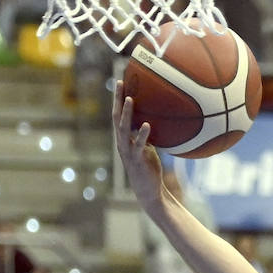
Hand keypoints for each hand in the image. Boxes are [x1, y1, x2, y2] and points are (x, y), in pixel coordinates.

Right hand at [111, 83, 166, 206]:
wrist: (148, 190)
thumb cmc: (148, 168)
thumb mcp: (147, 148)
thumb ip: (146, 136)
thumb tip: (155, 120)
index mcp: (124, 138)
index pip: (119, 115)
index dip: (119, 99)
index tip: (121, 82)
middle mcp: (122, 142)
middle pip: (117, 117)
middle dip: (118, 99)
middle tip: (121, 83)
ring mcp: (128, 150)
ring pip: (124, 128)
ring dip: (127, 113)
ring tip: (131, 99)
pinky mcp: (137, 159)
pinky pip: (139, 144)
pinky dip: (142, 134)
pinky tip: (146, 124)